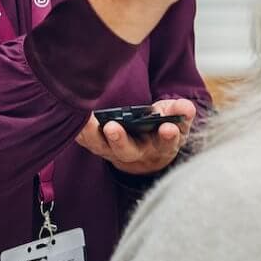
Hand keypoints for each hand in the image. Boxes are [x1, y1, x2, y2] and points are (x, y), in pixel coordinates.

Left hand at [75, 97, 194, 174]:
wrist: (145, 148)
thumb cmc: (160, 127)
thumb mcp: (174, 118)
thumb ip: (180, 112)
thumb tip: (186, 107)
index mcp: (161, 146)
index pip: (167, 143)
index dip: (168, 137)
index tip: (168, 128)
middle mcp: (137, 153)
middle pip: (128, 151)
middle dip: (120, 140)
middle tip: (113, 127)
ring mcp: (116, 151)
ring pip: (103, 148)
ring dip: (93, 135)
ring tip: (85, 122)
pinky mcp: (99, 146)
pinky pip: (87, 141)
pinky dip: (80, 132)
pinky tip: (74, 120)